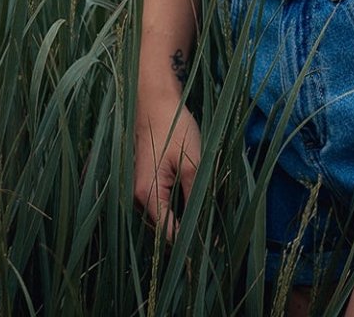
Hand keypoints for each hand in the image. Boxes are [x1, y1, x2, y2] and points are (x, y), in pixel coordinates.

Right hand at [133, 93, 203, 242]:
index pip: (169, 235)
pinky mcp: (144, 184)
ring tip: (209, 220)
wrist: (154, 103)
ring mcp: (138, 192)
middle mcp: (137, 199)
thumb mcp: (193, 163)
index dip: (190, 245)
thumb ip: (196, 197)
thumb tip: (202, 228)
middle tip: (216, 237)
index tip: (211, 250)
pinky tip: (194, 200)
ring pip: (163, 218)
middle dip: (188, 233)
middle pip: (164, 230)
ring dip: (183, 219)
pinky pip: (161, 205)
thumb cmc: (174, 128)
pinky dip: (177, 207)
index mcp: (148, 195)